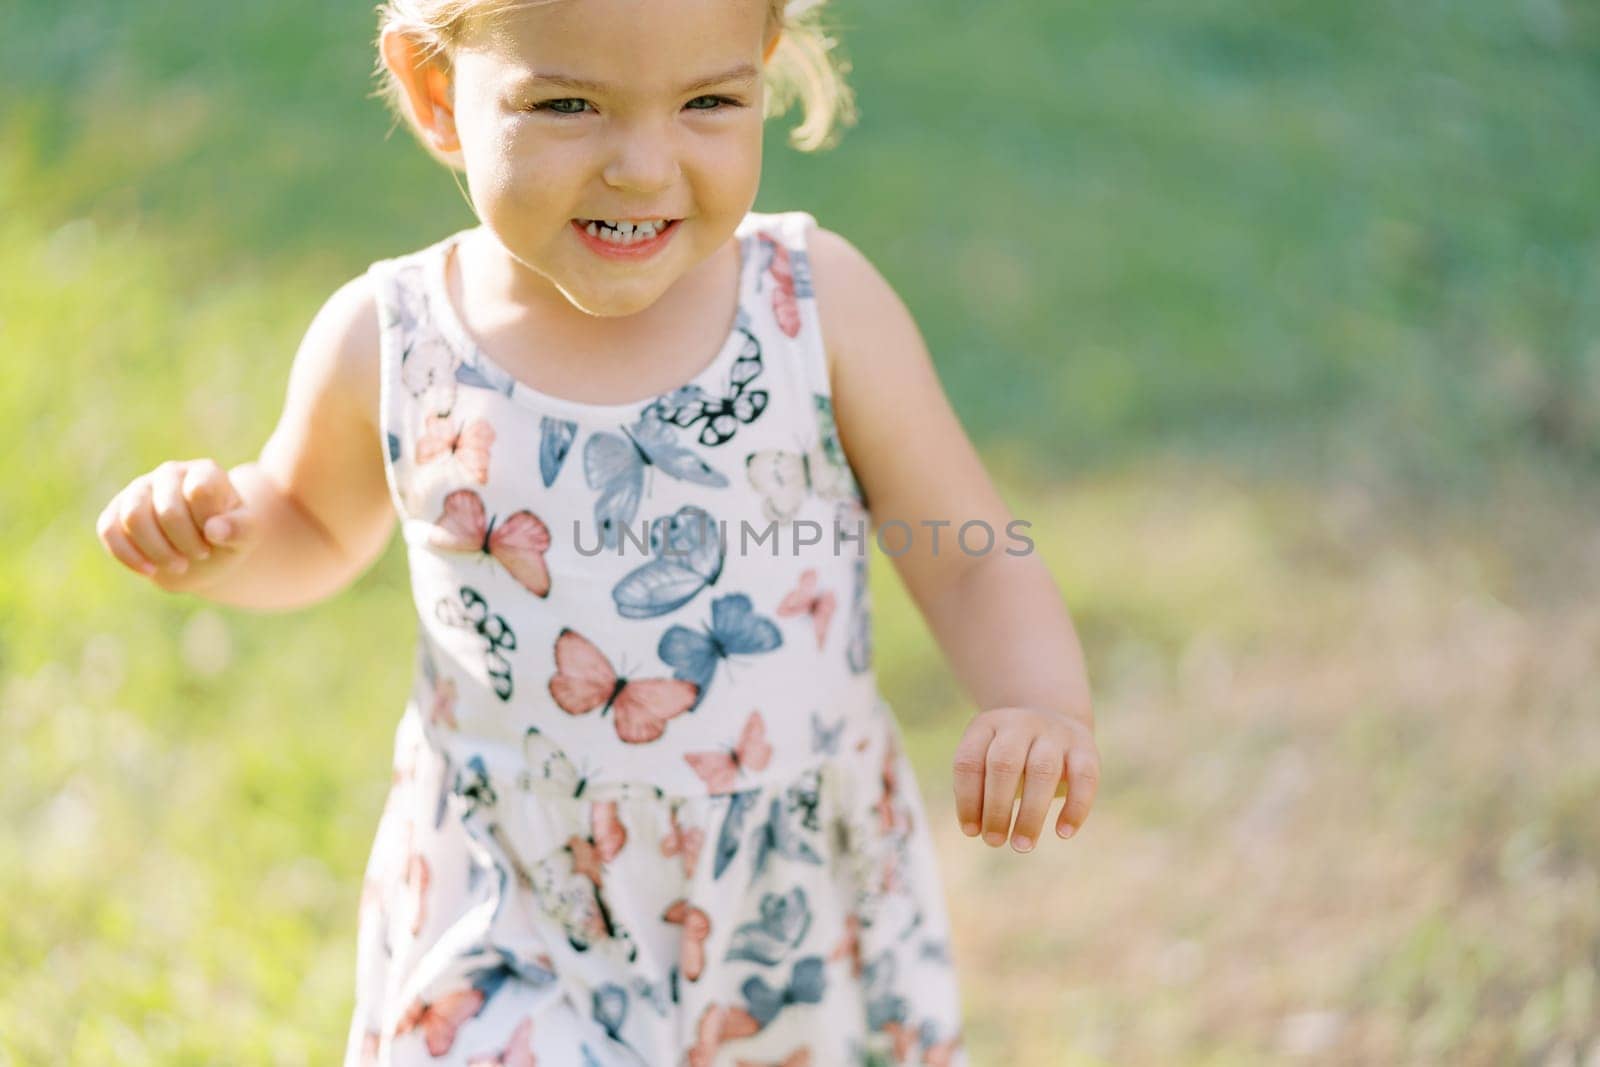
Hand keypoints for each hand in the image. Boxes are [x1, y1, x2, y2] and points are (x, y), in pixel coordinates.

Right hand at [96, 459, 254, 586]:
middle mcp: (170, 473)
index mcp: (204, 472)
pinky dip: (128, 555)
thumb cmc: (228, 536)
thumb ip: (240, 529)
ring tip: (179, 566)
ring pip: (133, 517)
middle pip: (167, 509)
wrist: (204, 552)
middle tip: (201, 556)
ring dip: (157, 550)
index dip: (207, 524)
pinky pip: (109, 529)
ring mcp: (139, 490)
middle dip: (185, 543)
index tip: (217, 540)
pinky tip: (150, 571)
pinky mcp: (117, 511)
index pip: (199, 492)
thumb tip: (214, 530)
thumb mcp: (247, 534)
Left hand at [952, 705, 1099, 852]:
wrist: (1053, 718)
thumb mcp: (987, 758)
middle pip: (1004, 764)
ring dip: (1030, 815)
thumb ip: (980, 789)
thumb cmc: (1012, 755)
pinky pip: (1084, 777)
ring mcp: (1055, 732)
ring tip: (1021, 846)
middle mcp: (1020, 724)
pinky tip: (1063, 833)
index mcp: (987, 725)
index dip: (967, 801)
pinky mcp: (1085, 746)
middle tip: (994, 842)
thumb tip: (977, 829)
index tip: (971, 832)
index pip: (969, 762)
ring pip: (1043, 771)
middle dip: (996, 809)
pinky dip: (1075, 808)